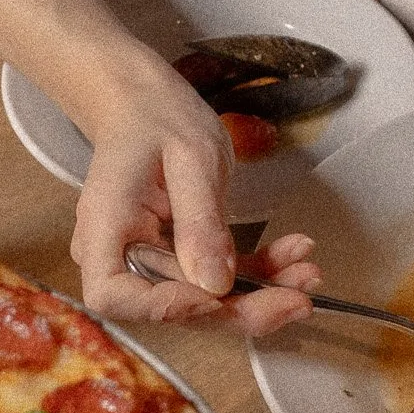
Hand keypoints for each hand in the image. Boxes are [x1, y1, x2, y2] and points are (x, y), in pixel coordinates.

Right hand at [67, 57, 318, 334]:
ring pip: (205, 299)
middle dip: (239, 309)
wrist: (146, 103)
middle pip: (174, 306)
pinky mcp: (179, 256)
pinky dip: (260, 272)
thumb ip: (200, 220)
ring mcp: (150, 260)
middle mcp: (121, 254)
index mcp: (104, 227)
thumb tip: (215, 285)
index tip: (217, 294)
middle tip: (297, 298)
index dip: (166, 306)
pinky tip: (294, 255)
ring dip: (260, 293)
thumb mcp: (188, 156)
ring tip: (308, 275)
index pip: (113, 293)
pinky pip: (219, 276)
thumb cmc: (158, 117)